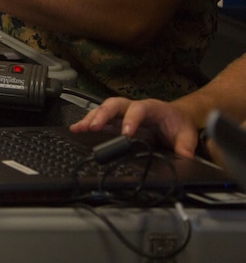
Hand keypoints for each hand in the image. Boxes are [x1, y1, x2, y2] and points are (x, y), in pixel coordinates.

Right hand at [70, 96, 199, 157]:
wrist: (176, 117)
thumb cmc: (178, 123)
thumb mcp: (187, 135)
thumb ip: (186, 146)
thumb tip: (186, 158)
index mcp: (152, 108)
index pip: (139, 109)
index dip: (131, 120)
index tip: (126, 133)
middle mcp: (133, 107)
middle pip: (114, 105)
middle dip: (102, 115)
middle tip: (93, 127)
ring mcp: (123, 113)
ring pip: (103, 110)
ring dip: (90, 118)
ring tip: (78, 128)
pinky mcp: (116, 121)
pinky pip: (100, 118)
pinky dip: (87, 123)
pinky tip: (76, 128)